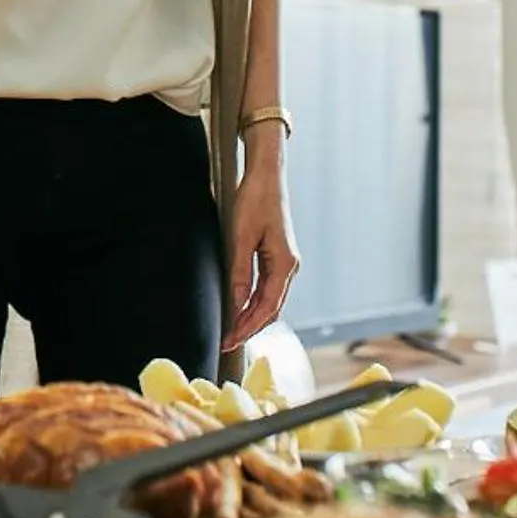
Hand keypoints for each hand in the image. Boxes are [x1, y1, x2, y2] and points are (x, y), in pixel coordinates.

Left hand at [224, 148, 299, 347]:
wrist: (266, 174)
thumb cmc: (254, 200)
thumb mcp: (240, 237)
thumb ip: (239, 273)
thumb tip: (235, 304)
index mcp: (284, 264)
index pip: (267, 308)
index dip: (248, 327)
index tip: (230, 341)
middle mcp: (289, 267)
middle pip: (271, 309)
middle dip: (250, 327)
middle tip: (227, 342)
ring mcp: (285, 262)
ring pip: (270, 300)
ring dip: (251, 316)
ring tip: (231, 330)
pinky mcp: (278, 256)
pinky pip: (267, 287)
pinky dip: (254, 301)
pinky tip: (240, 308)